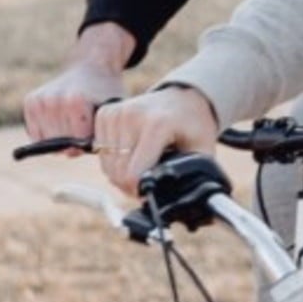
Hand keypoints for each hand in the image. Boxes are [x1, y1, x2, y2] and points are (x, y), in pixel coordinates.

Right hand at [22, 24, 136, 145]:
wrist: (92, 68)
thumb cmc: (104, 95)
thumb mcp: (109, 113)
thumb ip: (97, 136)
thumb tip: (71, 152)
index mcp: (75, 102)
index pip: (76, 142)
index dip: (87, 143)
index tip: (95, 130)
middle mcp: (53, 99)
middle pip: (59, 143)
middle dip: (72, 143)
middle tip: (83, 127)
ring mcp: (40, 99)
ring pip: (45, 141)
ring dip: (58, 140)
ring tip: (72, 125)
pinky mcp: (30, 100)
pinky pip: (34, 133)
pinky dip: (46, 134)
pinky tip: (59, 122)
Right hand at [92, 86, 219, 196]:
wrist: (183, 98)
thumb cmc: (193, 126)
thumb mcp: (202, 151)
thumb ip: (193, 176)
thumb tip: (183, 203)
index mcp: (158, 125)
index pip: (134, 174)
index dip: (142, 191)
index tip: (154, 191)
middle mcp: (132, 115)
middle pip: (118, 172)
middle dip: (131, 185)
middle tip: (149, 181)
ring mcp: (116, 113)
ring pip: (107, 165)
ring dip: (121, 173)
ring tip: (141, 167)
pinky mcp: (106, 113)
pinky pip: (100, 151)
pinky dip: (112, 160)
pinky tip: (130, 154)